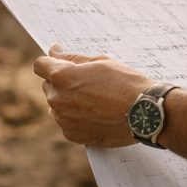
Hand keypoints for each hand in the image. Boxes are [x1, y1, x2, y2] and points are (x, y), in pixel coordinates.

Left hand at [33, 44, 155, 146]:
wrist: (145, 113)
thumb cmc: (126, 83)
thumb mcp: (100, 62)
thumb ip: (72, 58)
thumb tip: (53, 51)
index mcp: (62, 76)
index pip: (40, 65)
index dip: (51, 62)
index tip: (61, 63)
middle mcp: (57, 98)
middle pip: (49, 85)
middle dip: (62, 82)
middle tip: (88, 83)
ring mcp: (63, 119)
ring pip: (56, 105)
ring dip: (68, 100)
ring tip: (95, 100)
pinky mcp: (72, 134)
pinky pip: (66, 121)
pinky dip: (77, 117)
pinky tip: (96, 114)